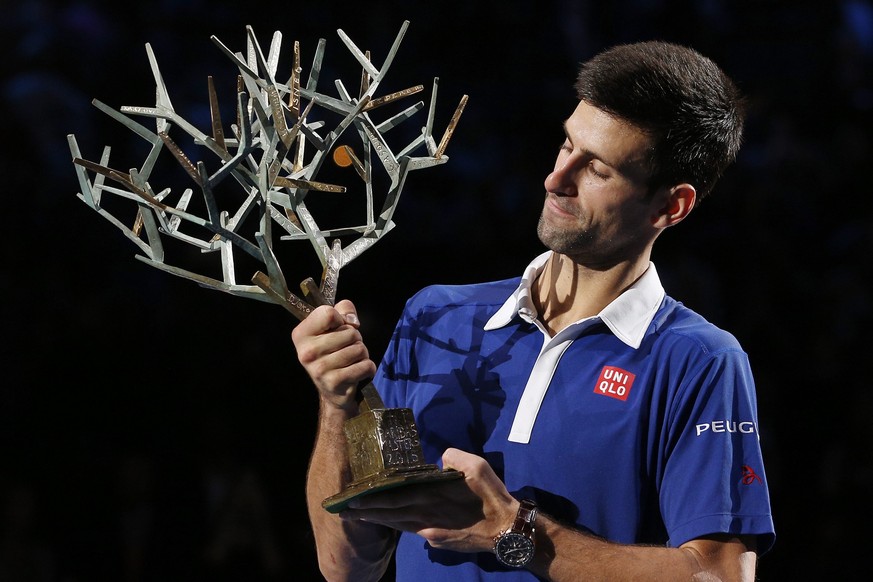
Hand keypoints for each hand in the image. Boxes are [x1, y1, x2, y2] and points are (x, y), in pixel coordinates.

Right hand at [291, 300, 376, 412]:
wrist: (332, 390)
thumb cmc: (333, 352)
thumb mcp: (334, 326)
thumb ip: (343, 310)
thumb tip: (352, 320)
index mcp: (301, 334)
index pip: (328, 313)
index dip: (340, 318)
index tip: (337, 328)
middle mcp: (307, 352)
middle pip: (350, 332)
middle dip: (355, 339)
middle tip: (346, 348)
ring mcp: (319, 369)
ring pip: (359, 349)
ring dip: (362, 354)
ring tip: (351, 360)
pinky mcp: (334, 382)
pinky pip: (365, 365)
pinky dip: (368, 367)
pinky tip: (356, 371)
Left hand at [340, 448, 518, 553]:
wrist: (507, 530)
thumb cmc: (492, 497)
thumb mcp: (477, 467)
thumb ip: (455, 458)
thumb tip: (440, 459)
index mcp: (433, 496)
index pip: (395, 496)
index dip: (374, 497)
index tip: (354, 496)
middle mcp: (426, 515)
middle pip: (390, 512)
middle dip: (366, 511)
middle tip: (343, 510)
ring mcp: (430, 529)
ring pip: (397, 523)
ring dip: (376, 520)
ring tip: (356, 517)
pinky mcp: (436, 538)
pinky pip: (409, 530)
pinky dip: (395, 526)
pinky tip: (386, 523)